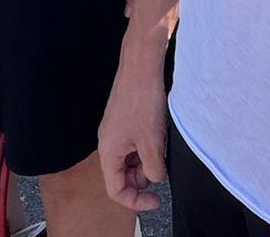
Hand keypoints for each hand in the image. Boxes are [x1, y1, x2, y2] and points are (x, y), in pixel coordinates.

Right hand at [97, 47, 168, 212]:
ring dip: (146, 162)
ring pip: (130, 161)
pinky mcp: (124, 121)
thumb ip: (154, 169)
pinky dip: (147, 148)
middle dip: (142, 179)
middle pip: (122, 176)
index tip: (156, 200)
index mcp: (108, 152)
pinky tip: (158, 136)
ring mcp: (116, 131)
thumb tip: (156, 178)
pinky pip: (134, 145)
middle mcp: (108, 143)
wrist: (141, 66)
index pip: (115, 190)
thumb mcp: (152, 143)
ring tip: (160, 148)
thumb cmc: (142, 100)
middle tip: (161, 169)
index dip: (136, 201)